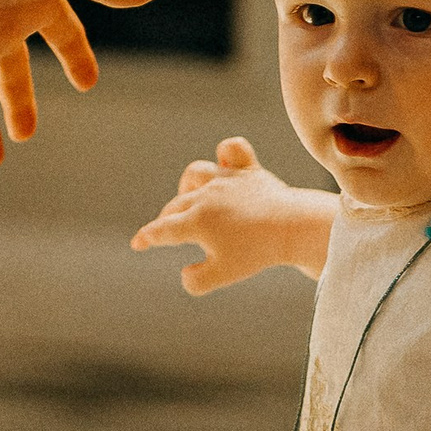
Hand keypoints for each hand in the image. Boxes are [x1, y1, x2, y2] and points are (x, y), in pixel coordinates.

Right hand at [131, 134, 300, 292]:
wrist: (292, 227)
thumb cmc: (256, 253)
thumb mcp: (222, 275)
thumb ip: (196, 280)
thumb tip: (185, 274)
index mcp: (196, 221)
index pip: (163, 230)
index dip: (147, 238)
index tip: (138, 244)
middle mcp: (206, 196)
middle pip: (177, 205)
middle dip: (166, 218)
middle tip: (166, 232)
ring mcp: (228, 180)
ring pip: (196, 173)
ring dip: (188, 186)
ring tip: (192, 199)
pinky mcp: (250, 171)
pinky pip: (233, 150)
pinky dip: (226, 155)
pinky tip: (225, 165)